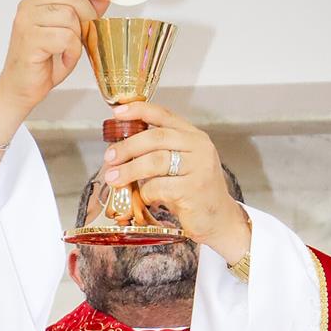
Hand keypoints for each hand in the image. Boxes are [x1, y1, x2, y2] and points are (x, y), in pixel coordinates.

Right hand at [0, 0, 111, 143]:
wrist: (21, 89)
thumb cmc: (42, 63)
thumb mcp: (68, 33)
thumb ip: (82, 14)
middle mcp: (29, 5)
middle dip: (88, 14)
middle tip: (88, 33)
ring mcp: (27, 21)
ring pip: (69, 16)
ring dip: (77, 37)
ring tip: (70, 51)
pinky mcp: (30, 39)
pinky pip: (65, 37)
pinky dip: (71, 52)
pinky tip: (64, 59)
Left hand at [102, 101, 250, 263]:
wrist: (220, 220)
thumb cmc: (195, 193)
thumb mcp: (180, 166)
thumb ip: (158, 154)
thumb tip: (120, 152)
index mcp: (194, 137)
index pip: (164, 115)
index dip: (139, 110)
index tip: (118, 113)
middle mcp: (199, 148)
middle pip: (156, 137)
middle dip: (127, 146)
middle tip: (110, 157)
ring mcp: (199, 168)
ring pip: (155, 161)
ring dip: (130, 170)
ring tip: (114, 178)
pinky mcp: (194, 189)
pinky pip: (160, 186)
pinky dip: (146, 192)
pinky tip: (144, 198)